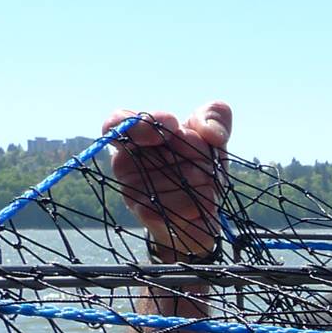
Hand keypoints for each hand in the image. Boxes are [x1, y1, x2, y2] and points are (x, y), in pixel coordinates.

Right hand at [102, 102, 232, 260]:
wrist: (205, 215)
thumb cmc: (201, 170)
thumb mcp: (213, 138)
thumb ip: (214, 117)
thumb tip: (209, 131)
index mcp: (136, 140)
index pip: (116, 123)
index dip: (139, 122)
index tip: (172, 125)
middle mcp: (128, 165)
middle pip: (156, 147)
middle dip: (191, 149)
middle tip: (202, 159)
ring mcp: (133, 192)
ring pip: (178, 175)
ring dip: (202, 178)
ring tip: (202, 186)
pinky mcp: (149, 216)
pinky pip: (185, 202)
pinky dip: (205, 200)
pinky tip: (203, 204)